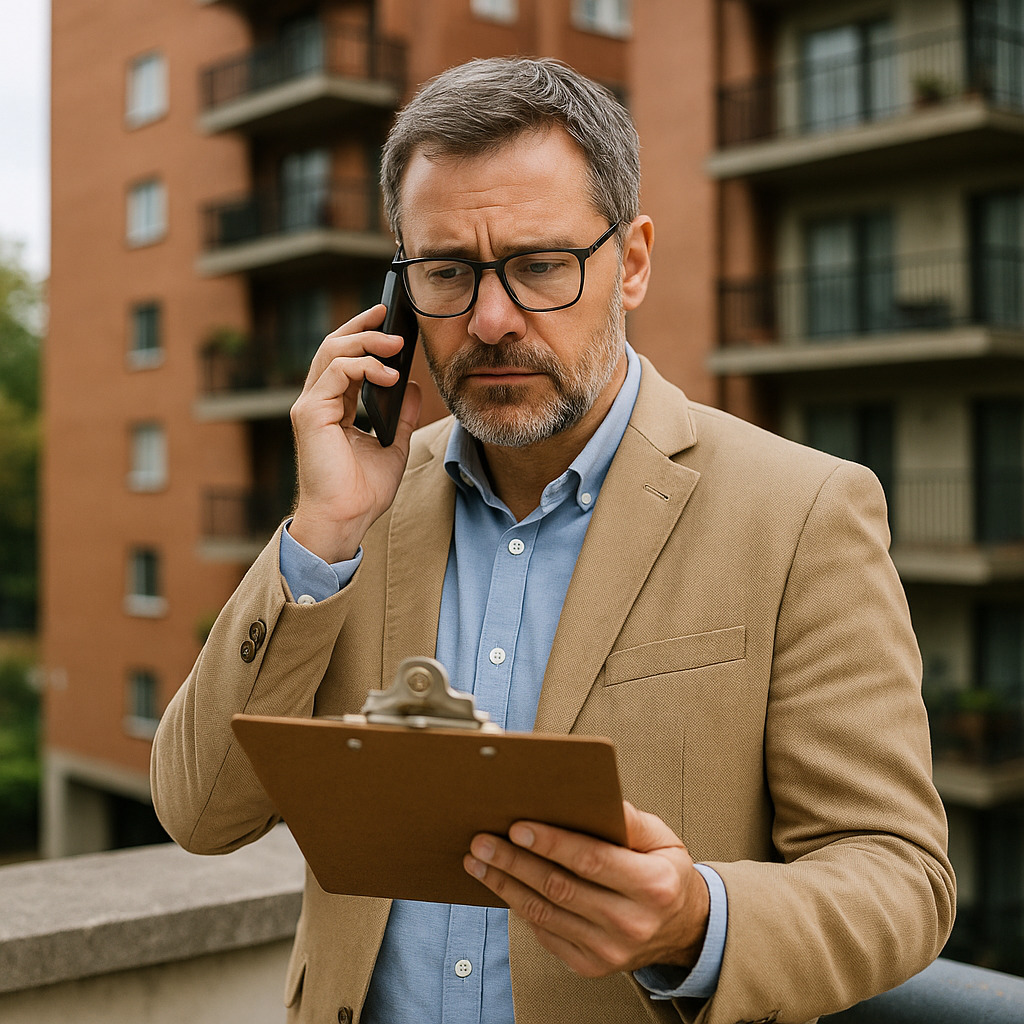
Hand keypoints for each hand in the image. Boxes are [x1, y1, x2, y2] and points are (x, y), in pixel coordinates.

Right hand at [289, 304, 421, 562]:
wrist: (346, 518)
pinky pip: (335, 372)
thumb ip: (402, 415)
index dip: (363, 334)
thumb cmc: (363, 491)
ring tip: (397, 345)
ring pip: (333, 352)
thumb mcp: (394, 445)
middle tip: (391, 315)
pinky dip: (364, 367)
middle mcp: (317, 402)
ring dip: (368, 342)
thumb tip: (411, 385)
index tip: (388, 317)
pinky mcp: (310, 413)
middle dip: (364, 326)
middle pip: (334, 346)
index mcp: (333, 407)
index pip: (344, 359)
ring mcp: (310, 406)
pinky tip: (389, 375)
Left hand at [464, 801, 709, 977]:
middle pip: (559, 888)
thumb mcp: (662, 839)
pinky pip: (546, 933)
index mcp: (652, 885)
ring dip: (506, 885)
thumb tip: (592, 798)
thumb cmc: (667, 874)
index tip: (518, 827)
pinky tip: (503, 886)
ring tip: (479, 862)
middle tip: (482, 842)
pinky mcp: (591, 965)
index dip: (551, 843)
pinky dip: (520, 908)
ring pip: (545, 913)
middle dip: (514, 862)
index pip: (591, 860)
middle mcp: (631, 923)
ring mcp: (609, 950)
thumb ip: (629, 820)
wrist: (683, 930)